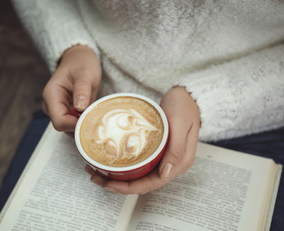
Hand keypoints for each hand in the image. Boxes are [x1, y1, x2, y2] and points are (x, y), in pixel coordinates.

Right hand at [42, 44, 100, 131]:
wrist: (79, 58)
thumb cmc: (81, 63)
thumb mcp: (85, 74)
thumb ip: (82, 90)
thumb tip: (80, 108)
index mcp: (51, 95)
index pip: (59, 121)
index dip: (75, 125)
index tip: (91, 121)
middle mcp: (51, 105)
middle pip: (63, 127)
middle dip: (80, 127)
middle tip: (98, 121)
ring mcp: (58, 109)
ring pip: (69, 128)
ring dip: (83, 126)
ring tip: (97, 117)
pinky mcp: (66, 111)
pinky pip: (74, 123)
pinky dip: (83, 123)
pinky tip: (94, 117)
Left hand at [86, 87, 200, 193]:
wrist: (187, 96)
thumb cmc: (185, 107)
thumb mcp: (181, 124)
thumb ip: (176, 148)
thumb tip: (165, 173)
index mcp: (179, 163)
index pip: (151, 184)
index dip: (128, 188)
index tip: (109, 184)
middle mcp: (170, 164)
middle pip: (142, 182)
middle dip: (117, 185)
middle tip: (95, 176)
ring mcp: (162, 158)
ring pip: (138, 175)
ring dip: (117, 177)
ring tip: (96, 171)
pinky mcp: (156, 150)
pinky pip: (138, 163)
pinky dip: (122, 165)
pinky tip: (109, 161)